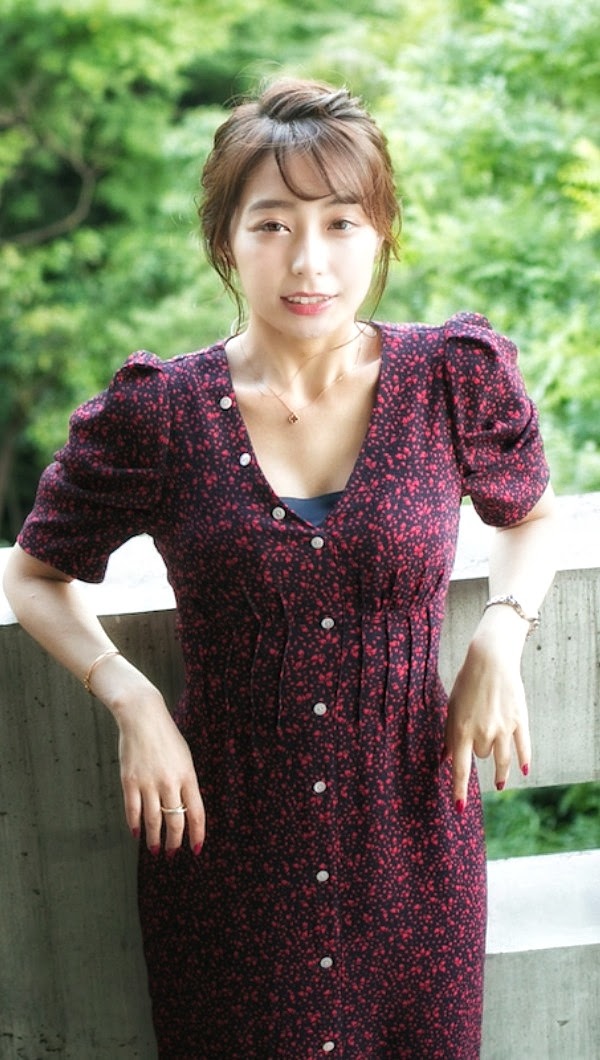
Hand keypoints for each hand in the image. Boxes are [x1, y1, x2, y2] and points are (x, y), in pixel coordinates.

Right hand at [114, 686, 205, 855]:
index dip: (197, 835)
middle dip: (174, 842)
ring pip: (153, 821)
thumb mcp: (185, 758)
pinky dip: (134, 825)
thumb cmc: (166, 737)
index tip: (195, 850)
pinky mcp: (129, 781)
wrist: (142, 717)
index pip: (196, 813)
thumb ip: (186, 783)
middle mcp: (169, 782)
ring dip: (154, 839)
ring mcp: (148, 783)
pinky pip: (132, 810)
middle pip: (175, 821)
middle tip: (171, 853)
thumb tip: (185, 810)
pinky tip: (137, 833)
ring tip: (155, 849)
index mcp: (188, 776)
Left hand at [444, 635, 530, 810]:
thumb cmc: (467, 683)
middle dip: (478, 751)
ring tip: (499, 784)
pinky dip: (523, 760)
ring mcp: (504, 729)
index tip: (459, 809)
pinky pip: (523, 748)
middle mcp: (483, 733)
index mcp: (461, 730)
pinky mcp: (519, 722)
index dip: (459, 790)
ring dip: (500, 772)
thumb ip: (450, 735)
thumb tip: (445, 758)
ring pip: (501, 759)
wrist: (490, 661)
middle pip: (481, 756)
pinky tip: (523, 771)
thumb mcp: (452, 707)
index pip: (460, 768)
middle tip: (477, 737)